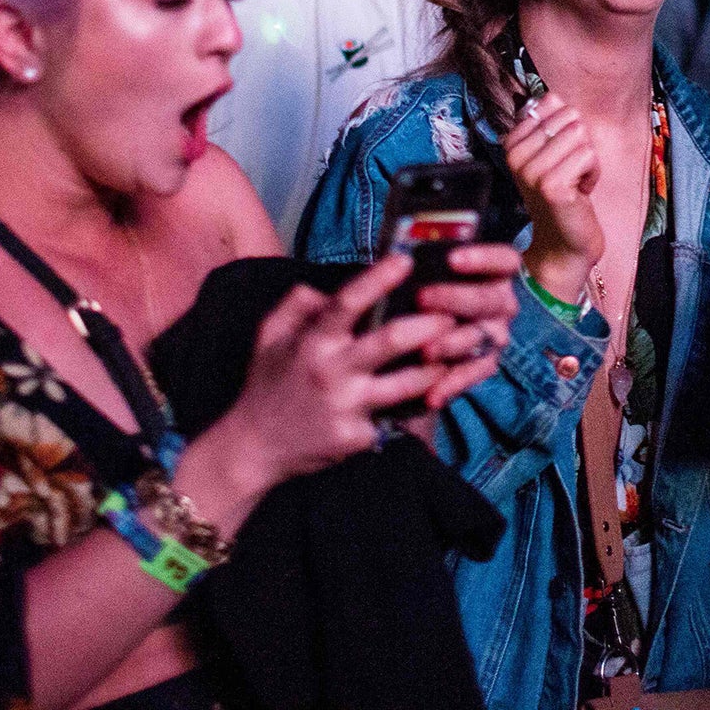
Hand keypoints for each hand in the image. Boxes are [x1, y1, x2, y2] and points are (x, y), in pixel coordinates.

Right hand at [217, 255, 455, 489]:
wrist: (254, 448)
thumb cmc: (267, 384)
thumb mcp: (269, 336)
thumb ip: (297, 304)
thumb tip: (328, 287)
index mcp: (312, 342)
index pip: (348, 302)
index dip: (379, 278)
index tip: (406, 260)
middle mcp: (332, 372)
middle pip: (391, 341)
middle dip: (429, 324)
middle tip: (453, 313)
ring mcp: (347, 408)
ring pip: (407, 384)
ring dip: (436, 367)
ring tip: (456, 353)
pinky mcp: (358, 438)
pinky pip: (396, 417)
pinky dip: (417, 405)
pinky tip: (436, 394)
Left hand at [412, 244, 521, 406]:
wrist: (418, 332)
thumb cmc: (424, 288)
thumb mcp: (427, 272)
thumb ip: (424, 265)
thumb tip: (400, 255)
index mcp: (494, 274)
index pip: (506, 261)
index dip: (485, 258)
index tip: (452, 258)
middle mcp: (501, 304)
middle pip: (491, 300)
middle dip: (457, 298)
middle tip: (422, 297)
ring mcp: (495, 335)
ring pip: (482, 338)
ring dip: (454, 343)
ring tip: (426, 351)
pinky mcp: (485, 364)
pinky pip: (474, 375)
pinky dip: (453, 384)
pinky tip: (432, 394)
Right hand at [504, 92, 603, 304]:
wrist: (563, 242)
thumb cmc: (563, 193)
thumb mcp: (551, 153)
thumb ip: (550, 122)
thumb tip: (552, 97)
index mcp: (512, 142)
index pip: (554, 103)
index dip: (568, 129)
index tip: (560, 157)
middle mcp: (516, 155)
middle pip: (571, 117)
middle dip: (581, 143)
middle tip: (570, 171)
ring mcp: (532, 171)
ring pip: (582, 135)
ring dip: (588, 160)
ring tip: (575, 182)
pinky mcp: (552, 186)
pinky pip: (589, 155)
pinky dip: (593, 174)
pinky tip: (580, 192)